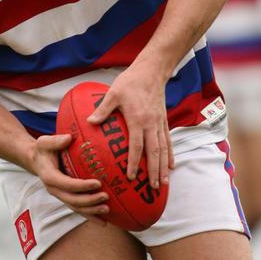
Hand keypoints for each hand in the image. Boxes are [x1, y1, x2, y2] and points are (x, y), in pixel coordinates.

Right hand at [31, 133, 110, 225]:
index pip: (67, 184)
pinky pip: (78, 209)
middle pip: (73, 200)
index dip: (82, 186)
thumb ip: (56, 140)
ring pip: (76, 207)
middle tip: (106, 197)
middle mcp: (54, 189)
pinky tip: (103, 222)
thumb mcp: (44, 142)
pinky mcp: (66, 198)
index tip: (98, 183)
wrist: (36, 160)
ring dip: (91, 211)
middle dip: (90, 201)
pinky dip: (90, 216)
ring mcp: (60, 195)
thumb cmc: (43, 149)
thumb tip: (69, 138)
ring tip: (107, 210)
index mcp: (49, 177)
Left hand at [87, 65, 173, 189]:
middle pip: (155, 152)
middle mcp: (151, 123)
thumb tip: (89, 122)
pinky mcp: (164, 120)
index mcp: (138, 119)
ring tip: (164, 183)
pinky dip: (170, 154)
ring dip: (164, 167)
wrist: (151, 71)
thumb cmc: (130, 82)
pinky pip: (168, 141)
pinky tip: (171, 166)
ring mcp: (159, 123)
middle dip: (154, 171)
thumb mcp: (113, 93)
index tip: (132, 177)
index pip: (137, 146)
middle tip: (154, 188)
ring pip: (164, 149)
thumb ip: (103, 110)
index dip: (135, 163)